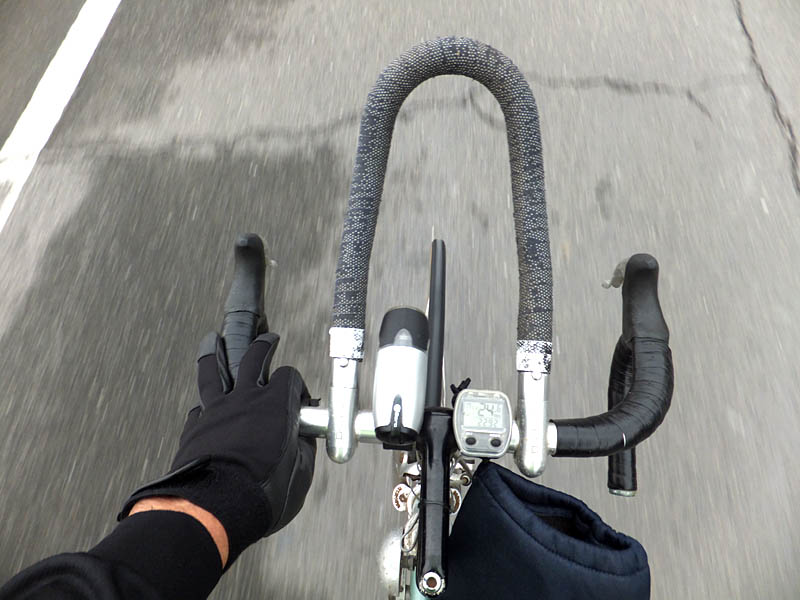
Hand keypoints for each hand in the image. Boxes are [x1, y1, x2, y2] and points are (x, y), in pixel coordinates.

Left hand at [119, 333, 315, 568]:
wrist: (215, 509)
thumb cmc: (262, 494)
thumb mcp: (300, 475)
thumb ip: (303, 451)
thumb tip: (304, 441)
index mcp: (276, 406)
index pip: (289, 377)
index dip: (296, 385)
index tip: (299, 398)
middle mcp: (245, 400)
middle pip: (253, 358)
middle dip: (263, 346)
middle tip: (267, 340)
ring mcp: (216, 411)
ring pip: (213, 371)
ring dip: (215, 353)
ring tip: (212, 340)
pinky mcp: (194, 428)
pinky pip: (198, 408)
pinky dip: (203, 406)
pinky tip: (203, 406)